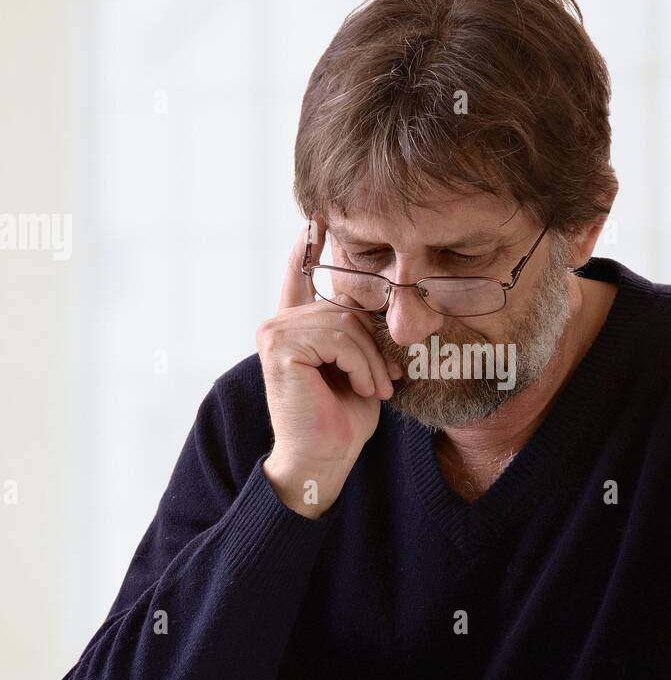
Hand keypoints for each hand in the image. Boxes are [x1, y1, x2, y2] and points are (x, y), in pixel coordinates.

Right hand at [257, 216, 401, 517]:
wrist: (324, 459)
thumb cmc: (343, 419)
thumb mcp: (360, 367)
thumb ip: (359, 334)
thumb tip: (387, 300)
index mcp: (294, 327)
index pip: (299, 277)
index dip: (307, 248)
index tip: (314, 220)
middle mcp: (279, 324)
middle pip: (344, 308)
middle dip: (373, 346)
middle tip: (386, 382)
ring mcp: (274, 332)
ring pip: (345, 323)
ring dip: (370, 360)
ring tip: (375, 388)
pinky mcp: (279, 346)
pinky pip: (339, 338)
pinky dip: (361, 364)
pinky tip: (364, 387)